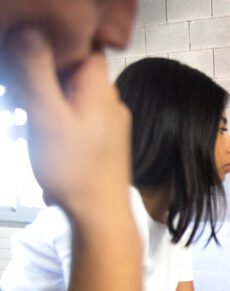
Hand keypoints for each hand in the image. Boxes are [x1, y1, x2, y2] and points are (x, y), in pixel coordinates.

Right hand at [3, 31, 131, 226]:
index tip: (26, 60)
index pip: (82, 45)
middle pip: (71, 70)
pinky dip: (51, 120)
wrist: (100, 217)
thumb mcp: (46, 115)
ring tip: (21, 122)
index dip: (53, 44)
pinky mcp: (102, 140)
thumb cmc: (75, 170)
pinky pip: (73, 117)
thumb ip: (36, 72)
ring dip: (40, 102)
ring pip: (68, 95)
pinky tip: (33, 138)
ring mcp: (108, 122)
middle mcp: (110, 101)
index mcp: (100, 89)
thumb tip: (29, 31)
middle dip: (38, 77)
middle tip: (15, 97)